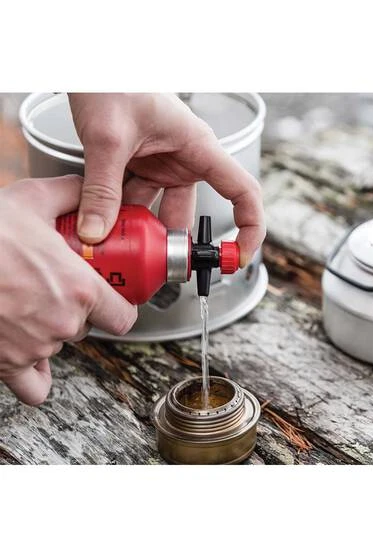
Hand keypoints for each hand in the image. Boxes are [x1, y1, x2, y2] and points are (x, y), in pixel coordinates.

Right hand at [0, 175, 136, 405]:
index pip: (123, 317)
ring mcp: (35, 347)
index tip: (113, 301)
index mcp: (80, 290)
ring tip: (28, 304)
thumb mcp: (32, 199)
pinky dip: (33, 375)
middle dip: (76, 311)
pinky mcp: (6, 364)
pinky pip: (32, 387)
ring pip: (57, 346)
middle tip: (56, 290)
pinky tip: (29, 357)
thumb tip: (87, 190)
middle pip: (87, 328)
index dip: (120, 309)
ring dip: (49, 331)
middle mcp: (63, 323)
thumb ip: (70, 194)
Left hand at [68, 93, 265, 266]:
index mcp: (200, 148)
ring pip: (161, 210)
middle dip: (176, 240)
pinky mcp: (145, 167)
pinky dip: (123, 213)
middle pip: (193, 211)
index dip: (250, 227)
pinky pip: (139, 199)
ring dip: (142, 227)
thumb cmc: (114, 81)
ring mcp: (165, 165)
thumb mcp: (108, 138)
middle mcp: (188, 159)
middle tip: (159, 262)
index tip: (237, 256)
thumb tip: (98, 231)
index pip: (243, 192)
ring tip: (120, 239)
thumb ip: (102, 189)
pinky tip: (104, 220)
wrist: (94, 64)